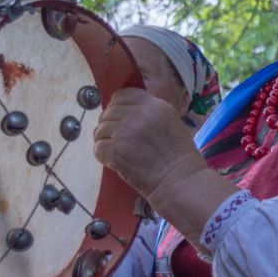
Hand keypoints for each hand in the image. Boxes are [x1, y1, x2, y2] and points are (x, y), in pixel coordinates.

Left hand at [93, 88, 207, 197]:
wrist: (179, 181)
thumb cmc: (179, 156)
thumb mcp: (170, 122)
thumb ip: (149, 112)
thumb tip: (124, 112)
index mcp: (154, 105)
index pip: (122, 95)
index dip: (117, 107)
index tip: (120, 119)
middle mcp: (138, 114)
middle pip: (108, 112)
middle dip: (109, 125)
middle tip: (117, 140)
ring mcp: (125, 131)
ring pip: (100, 130)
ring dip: (105, 141)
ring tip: (118, 153)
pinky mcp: (115, 150)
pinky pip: (98, 147)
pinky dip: (103, 156)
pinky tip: (115, 162)